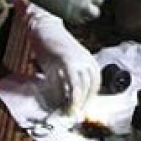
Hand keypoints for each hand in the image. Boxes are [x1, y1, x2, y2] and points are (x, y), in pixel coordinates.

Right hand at [22, 0, 100, 114]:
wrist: (45, 26)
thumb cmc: (53, 46)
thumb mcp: (64, 63)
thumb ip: (68, 77)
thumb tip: (67, 97)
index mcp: (88, 60)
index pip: (95, 83)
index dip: (90, 97)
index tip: (82, 108)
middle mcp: (86, 60)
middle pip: (90, 87)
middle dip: (83, 102)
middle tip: (74, 114)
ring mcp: (77, 59)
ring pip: (81, 86)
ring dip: (76, 102)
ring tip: (69, 112)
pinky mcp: (65, 59)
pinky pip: (70, 80)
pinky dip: (67, 93)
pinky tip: (63, 101)